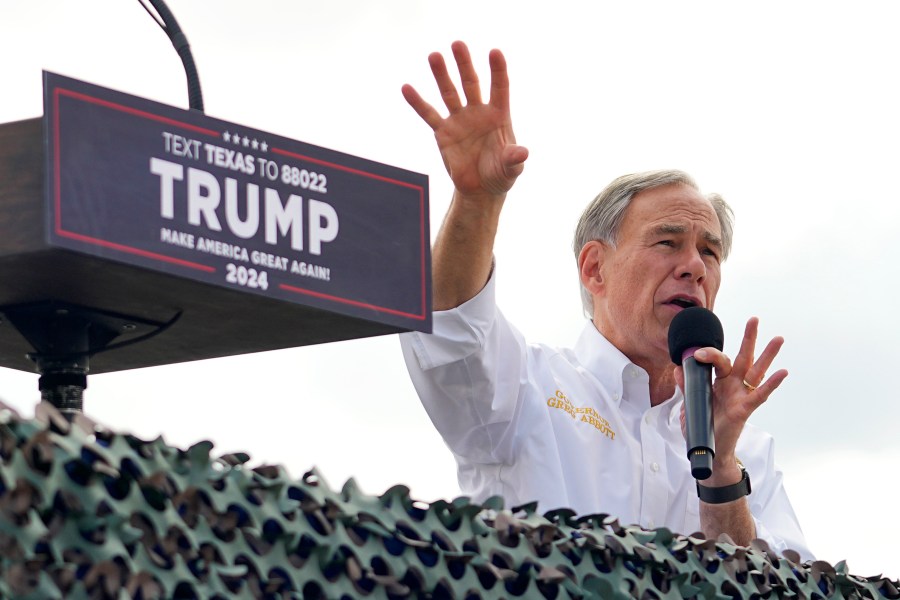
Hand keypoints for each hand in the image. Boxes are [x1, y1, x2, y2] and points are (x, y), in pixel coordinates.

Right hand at [402, 41, 527, 198]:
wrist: (480, 190)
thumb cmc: (501, 175)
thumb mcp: (511, 169)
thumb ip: (514, 159)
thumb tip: (522, 153)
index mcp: (499, 116)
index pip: (500, 88)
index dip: (498, 70)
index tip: (495, 52)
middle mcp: (478, 113)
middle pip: (471, 83)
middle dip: (464, 64)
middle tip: (457, 44)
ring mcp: (459, 120)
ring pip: (449, 93)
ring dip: (442, 75)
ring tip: (434, 56)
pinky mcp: (443, 132)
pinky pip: (429, 115)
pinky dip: (418, 102)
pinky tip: (407, 88)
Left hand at [675, 317, 787, 485]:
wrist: (706, 449)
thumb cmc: (702, 426)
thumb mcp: (690, 404)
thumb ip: (687, 386)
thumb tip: (679, 367)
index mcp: (719, 382)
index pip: (717, 360)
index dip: (708, 354)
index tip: (695, 353)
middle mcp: (732, 385)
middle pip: (742, 357)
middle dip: (748, 339)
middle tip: (755, 319)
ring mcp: (740, 396)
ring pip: (755, 371)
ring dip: (767, 355)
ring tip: (778, 338)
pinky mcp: (744, 409)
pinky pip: (760, 394)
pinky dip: (772, 383)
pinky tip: (783, 372)